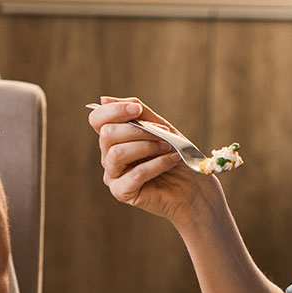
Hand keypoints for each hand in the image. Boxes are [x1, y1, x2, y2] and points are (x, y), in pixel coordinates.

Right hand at [90, 97, 213, 223]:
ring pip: (117, 153)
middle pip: (107, 134)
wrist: (193, 186)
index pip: (97, 119)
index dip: (114, 111)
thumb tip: (103, 99)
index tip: (138, 110)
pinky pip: (134, 174)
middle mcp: (108, 156)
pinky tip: (172, 160)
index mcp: (114, 139)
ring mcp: (113, 176)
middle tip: (163, 134)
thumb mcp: (159, 128)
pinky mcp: (122, 193)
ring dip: (147, 146)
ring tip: (168, 148)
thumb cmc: (176, 155)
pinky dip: (157, 164)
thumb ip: (137, 114)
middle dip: (138, 130)